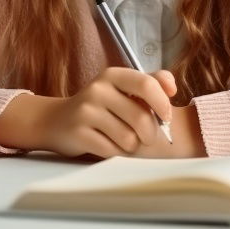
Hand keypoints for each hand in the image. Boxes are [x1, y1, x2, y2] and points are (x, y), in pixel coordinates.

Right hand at [38, 67, 176, 158]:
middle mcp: (98, 89)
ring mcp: (86, 111)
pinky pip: (112, 151)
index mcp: (113, 75)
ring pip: (128, 139)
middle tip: (146, 137)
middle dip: (150, 134)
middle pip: (141, 117)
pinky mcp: (78, 134)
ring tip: (124, 140)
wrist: (56, 120)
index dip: (163, 104)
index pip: (147, 84)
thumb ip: (151, 83)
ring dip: (132, 146)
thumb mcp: (122, 88)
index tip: (166, 118)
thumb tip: (172, 87)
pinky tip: (108, 146)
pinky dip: (116, 154)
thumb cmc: (101, 105)